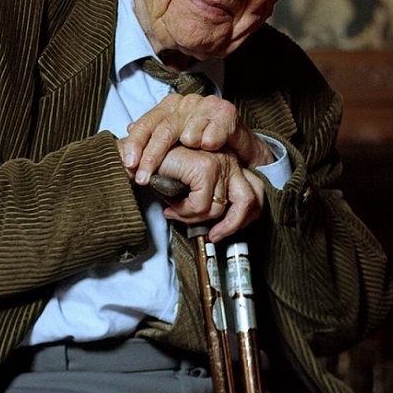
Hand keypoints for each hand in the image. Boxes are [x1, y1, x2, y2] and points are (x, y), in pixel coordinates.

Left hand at [121, 94, 272, 184]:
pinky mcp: (226, 113)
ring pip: (187, 134)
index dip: (136, 143)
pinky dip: (208, 144)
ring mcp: (206, 105)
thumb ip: (154, 132)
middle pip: (163, 130)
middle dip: (151, 156)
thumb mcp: (175, 136)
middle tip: (143, 177)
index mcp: (170, 105)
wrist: (238, 140)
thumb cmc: (204, 139)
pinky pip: (210, 136)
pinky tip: (209, 149)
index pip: (147, 123)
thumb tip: (128, 129)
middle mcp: (186, 103)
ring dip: (188, 148)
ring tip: (192, 159)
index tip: (129, 163)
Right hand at [147, 145, 265, 240]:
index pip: (255, 192)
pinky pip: (201, 205)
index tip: (224, 229)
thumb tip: (224, 224)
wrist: (137, 157)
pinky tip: (172, 204)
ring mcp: (219, 162)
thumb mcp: (193, 188)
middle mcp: (229, 160)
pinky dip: (184, 211)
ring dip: (194, 218)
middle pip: (248, 201)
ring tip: (177, 211)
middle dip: (231, 225)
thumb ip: (211, 198)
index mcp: (230, 163)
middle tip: (214, 236)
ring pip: (218, 209)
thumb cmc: (162, 171)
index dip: (244, 217)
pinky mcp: (205, 167)